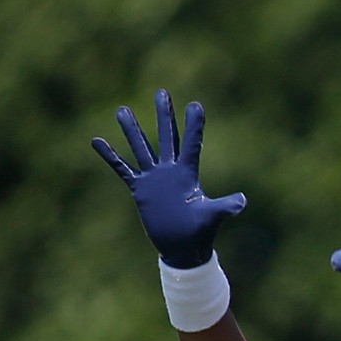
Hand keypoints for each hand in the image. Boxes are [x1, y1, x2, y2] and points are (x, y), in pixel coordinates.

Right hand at [92, 90, 247, 268]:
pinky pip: (123, 169)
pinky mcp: (141, 189)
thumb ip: (225, 207)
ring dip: (132, 130)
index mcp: (188, 174)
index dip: (194, 126)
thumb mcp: (212, 217)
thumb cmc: (199, 233)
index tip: (196, 105)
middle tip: (162, 92)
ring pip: (142, 148)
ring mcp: (154, 178)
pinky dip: (111, 157)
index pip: (191, 144)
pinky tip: (97, 141)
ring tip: (122, 110)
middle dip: (164, 116)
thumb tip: (242, 202)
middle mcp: (171, 171)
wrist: (182, 248)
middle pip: (167, 137)